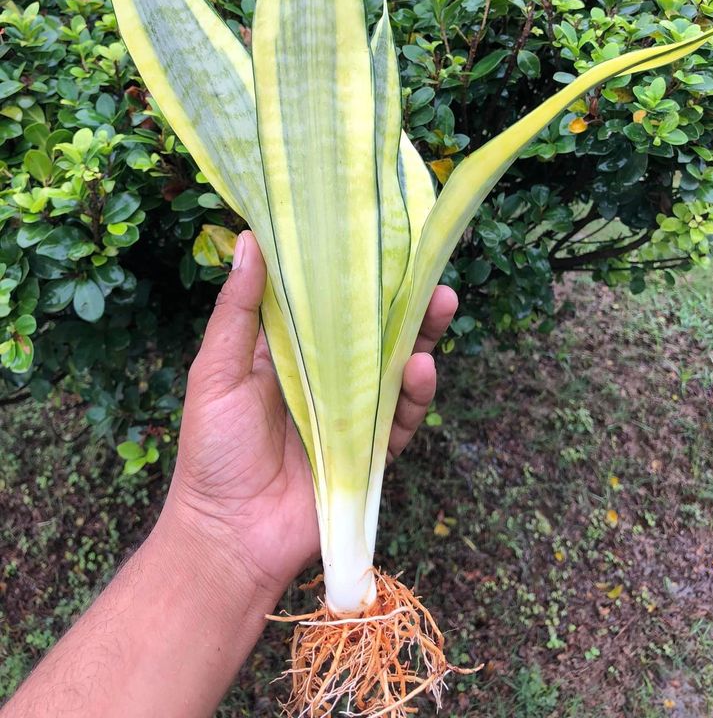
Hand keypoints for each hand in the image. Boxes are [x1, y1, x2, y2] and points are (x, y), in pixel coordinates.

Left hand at [164, 231, 457, 598]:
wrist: (230, 535)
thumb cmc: (213, 451)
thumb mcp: (216, 372)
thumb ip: (237, 311)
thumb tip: (249, 240)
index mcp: (287, 354)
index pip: (325, 304)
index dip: (349, 274)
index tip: (375, 237)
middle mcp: (324, 379)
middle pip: (371, 332)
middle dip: (402, 301)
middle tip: (430, 268)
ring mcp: (350, 416)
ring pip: (395, 369)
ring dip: (421, 337)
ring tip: (440, 303)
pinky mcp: (370, 451)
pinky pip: (401, 419)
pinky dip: (415, 396)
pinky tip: (421, 369)